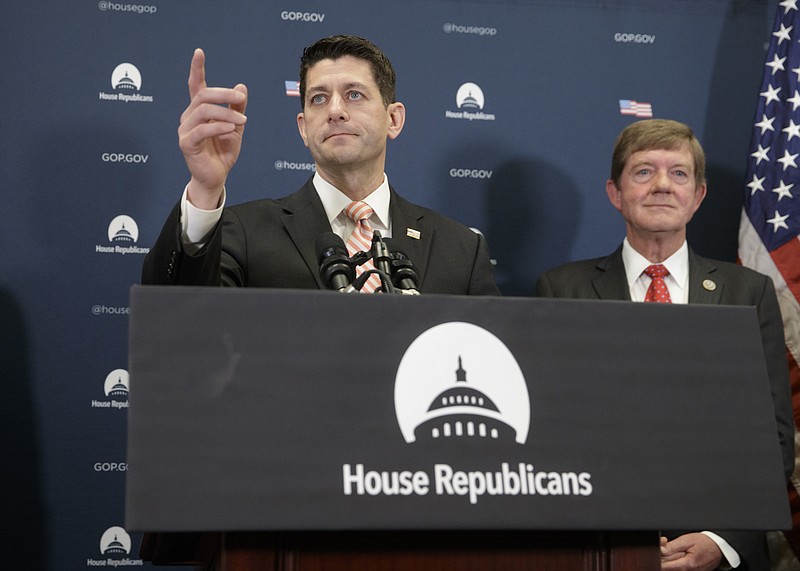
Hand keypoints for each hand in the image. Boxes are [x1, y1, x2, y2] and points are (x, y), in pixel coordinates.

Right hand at [178, 48, 247, 209]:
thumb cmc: (223, 151)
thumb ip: (237, 108)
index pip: (196, 86)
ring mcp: (185, 129)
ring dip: (225, 113)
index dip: (197, 69)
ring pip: (204, 111)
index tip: (199, 52)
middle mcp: (189, 117)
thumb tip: (241, 87)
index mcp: (199, 111)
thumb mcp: (235, 127)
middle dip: (223, 94)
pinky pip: (202, 129)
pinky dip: (219, 127)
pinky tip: (231, 129)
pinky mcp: (186, 143)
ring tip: (242, 121)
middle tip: (240, 98)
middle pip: (203, 95)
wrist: (216, 176)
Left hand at [660, 533, 722, 570]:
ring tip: (675, 551)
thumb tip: (660, 550)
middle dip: (663, 558)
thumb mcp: (687, 540)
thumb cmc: (704, 543)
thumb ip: (672, 547)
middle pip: (667, 568)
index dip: (658, 559)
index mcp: (688, 565)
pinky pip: (678, 569)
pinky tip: (678, 556)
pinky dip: (675, 563)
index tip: (657, 551)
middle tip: (666, 547)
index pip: (665, 567)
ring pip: (672, 569)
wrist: (718, 548)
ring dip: (669, 561)